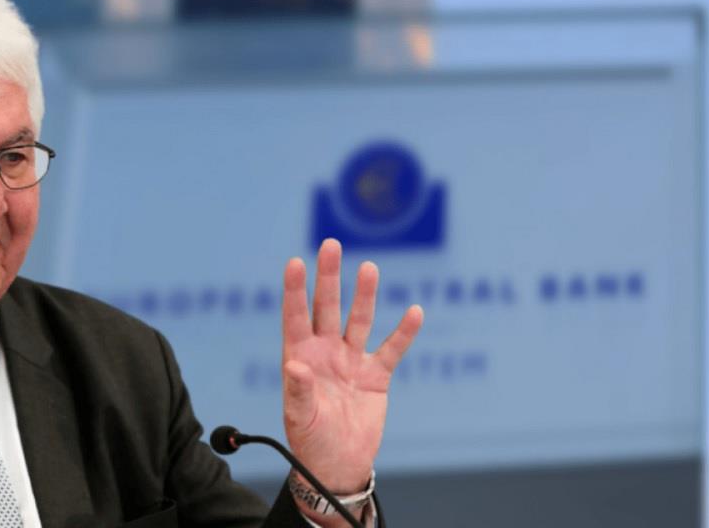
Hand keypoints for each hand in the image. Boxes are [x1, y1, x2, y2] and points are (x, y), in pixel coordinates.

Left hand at [281, 238, 422, 493]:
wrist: (338, 465)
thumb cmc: (310, 442)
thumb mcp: (300, 418)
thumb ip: (298, 391)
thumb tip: (294, 364)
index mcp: (300, 357)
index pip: (296, 316)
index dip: (295, 290)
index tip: (296, 262)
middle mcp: (325, 351)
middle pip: (327, 307)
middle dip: (328, 277)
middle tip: (330, 244)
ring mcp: (351, 361)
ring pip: (359, 321)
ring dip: (364, 295)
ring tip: (368, 267)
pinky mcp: (376, 376)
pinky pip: (392, 349)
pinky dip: (404, 332)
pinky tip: (414, 311)